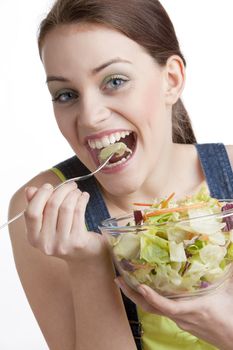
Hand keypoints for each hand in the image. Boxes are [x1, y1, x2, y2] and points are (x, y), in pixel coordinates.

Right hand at [24, 182, 104, 261]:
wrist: (84, 256)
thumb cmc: (64, 234)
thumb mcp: (47, 222)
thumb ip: (36, 206)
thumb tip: (30, 190)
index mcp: (33, 238)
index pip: (32, 213)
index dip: (40, 196)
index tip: (49, 186)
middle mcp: (45, 243)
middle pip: (52, 206)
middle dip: (62, 190)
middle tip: (70, 184)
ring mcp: (62, 244)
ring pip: (66, 208)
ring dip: (73, 194)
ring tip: (77, 191)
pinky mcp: (77, 241)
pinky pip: (78, 212)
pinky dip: (82, 200)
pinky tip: (84, 196)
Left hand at [115, 276, 232, 349]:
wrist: (232, 339)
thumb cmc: (228, 316)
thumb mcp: (225, 292)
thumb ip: (224, 274)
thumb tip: (225, 256)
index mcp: (190, 309)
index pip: (167, 307)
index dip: (153, 298)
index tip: (140, 286)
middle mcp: (179, 317)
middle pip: (150, 308)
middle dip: (132, 294)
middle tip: (118, 280)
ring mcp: (177, 320)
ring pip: (153, 309)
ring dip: (138, 296)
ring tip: (126, 281)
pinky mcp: (179, 321)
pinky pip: (160, 310)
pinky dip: (150, 300)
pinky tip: (146, 289)